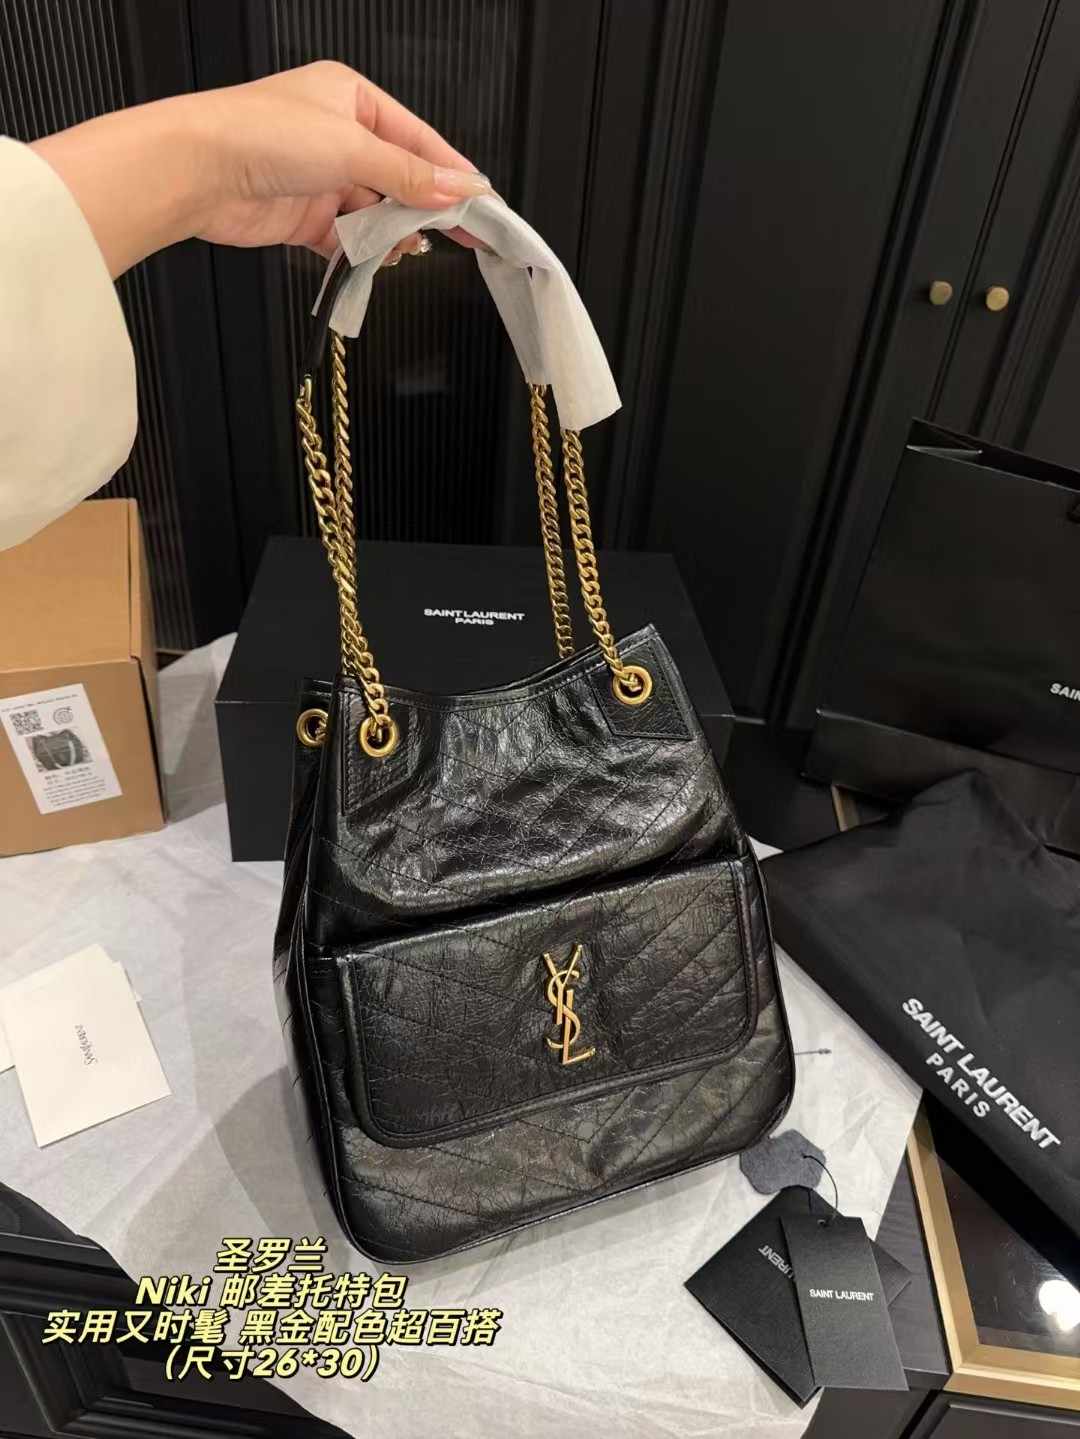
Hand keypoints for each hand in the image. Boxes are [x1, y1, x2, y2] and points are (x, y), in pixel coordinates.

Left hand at [31, 62, 489, 277]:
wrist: (195, 171)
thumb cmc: (258, 134)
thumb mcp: (350, 147)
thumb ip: (408, 174)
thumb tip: (456, 188)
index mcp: (351, 98)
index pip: (417, 138)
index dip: (452, 172)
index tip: (482, 203)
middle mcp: (336, 135)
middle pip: (400, 177)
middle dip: (425, 207)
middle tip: (464, 236)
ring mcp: (320, 177)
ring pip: (375, 211)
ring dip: (394, 233)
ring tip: (410, 247)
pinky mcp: (303, 216)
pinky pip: (348, 238)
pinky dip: (364, 251)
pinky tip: (380, 259)